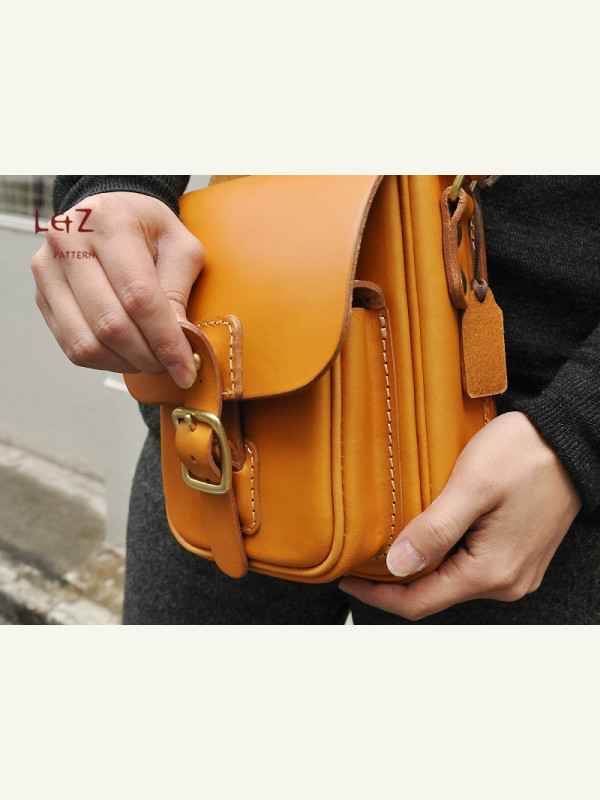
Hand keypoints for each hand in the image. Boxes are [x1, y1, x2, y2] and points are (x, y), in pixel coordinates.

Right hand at [31, 191, 203, 387]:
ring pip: (87, 342)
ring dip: (126, 363)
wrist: (110, 214)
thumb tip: (179, 341)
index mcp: (109, 222)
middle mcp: (68, 242)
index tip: (186, 367)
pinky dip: (105, 361)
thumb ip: (179, 291)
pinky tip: (127, 354)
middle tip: (172, 366)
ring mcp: (48, 270)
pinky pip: (72, 346)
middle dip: (148, 356)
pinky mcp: (42, 296)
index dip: (165, 340)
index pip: (138, 296)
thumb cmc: (149, 229)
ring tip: (151, 360)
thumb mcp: (180, 247)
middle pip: (110, 323)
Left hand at [340, 412, 581, 619]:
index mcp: (490, 573)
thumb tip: (396, 566)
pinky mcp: (518, 556)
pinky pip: (470, 565)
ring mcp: (515, 572)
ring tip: (390, 539)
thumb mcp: (470, 486)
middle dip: (396, 578)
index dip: (378, 594)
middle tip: (363, 555)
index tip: (348, 579)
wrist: (571, 440)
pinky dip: (443, 554)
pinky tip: (426, 532)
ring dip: (420, 564)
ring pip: (451, 579)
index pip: (419, 602)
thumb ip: (434, 530)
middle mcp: (506, 583)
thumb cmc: (524, 455)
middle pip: (434, 594)